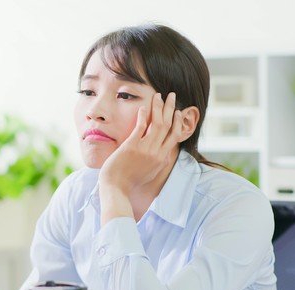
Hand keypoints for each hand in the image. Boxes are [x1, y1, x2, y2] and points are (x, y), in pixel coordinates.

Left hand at [99, 92, 182, 221]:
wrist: (116, 189)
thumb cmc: (130, 182)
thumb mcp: (150, 173)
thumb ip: (158, 163)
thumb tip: (164, 156)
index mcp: (162, 158)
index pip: (175, 136)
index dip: (177, 122)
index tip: (178, 112)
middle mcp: (157, 153)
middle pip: (168, 126)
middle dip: (171, 108)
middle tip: (172, 96)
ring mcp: (145, 149)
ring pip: (158, 123)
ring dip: (159, 107)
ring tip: (159, 96)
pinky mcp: (132, 146)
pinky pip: (141, 127)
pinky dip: (144, 115)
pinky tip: (144, 107)